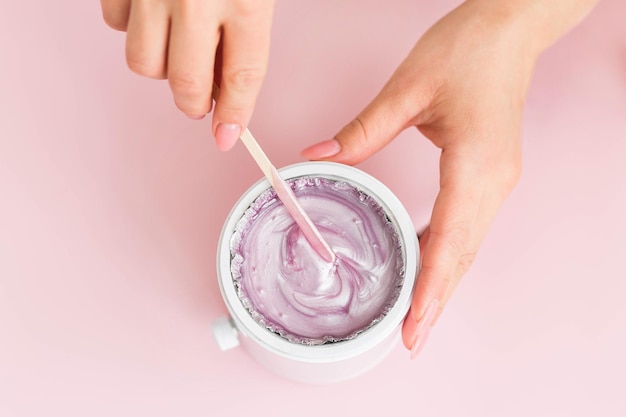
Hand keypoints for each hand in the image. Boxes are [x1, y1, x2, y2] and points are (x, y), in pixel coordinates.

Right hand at [100, 0, 274, 149]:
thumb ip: (243, 33)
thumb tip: (222, 86)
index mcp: (244, 0)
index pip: (242, 77)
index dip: (235, 113)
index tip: (228, 134)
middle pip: (187, 83)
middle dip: (194, 103)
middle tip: (200, 99)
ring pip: (144, 63)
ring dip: (162, 66)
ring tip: (177, 44)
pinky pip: (116, 24)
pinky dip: (132, 29)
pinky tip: (152, 16)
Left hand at [302, 0, 595, 357]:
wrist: (511, 28)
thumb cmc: (469, 50)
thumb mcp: (408, 88)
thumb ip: (362, 130)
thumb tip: (319, 157)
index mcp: (475, 164)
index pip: (449, 241)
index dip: (429, 289)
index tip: (413, 327)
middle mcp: (494, 182)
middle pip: (462, 256)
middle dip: (436, 302)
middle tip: (410, 340)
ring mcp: (498, 180)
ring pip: (468, 246)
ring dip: (443, 283)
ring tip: (416, 316)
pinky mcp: (492, 174)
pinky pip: (468, 225)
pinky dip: (447, 253)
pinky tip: (424, 263)